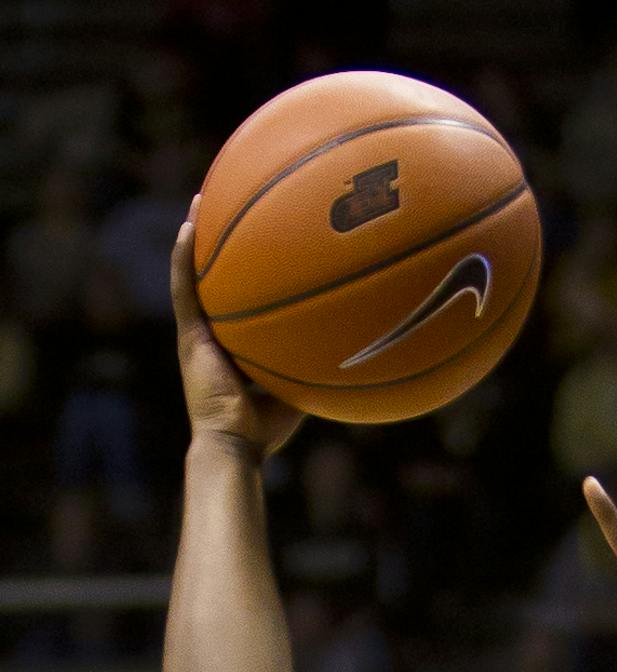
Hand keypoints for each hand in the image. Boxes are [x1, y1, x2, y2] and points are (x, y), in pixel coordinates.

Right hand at [170, 196, 302, 458]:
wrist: (235, 445)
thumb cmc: (266, 430)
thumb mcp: (297, 392)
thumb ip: (313, 368)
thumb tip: (353, 353)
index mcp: (230, 346)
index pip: (235, 303)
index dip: (241, 275)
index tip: (257, 246)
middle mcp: (210, 335)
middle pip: (213, 281)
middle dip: (217, 246)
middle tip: (227, 209)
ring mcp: (196, 335)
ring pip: (192, 276)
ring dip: (195, 239)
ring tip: (201, 200)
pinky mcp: (189, 338)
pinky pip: (184, 290)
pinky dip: (184, 259)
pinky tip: (188, 228)